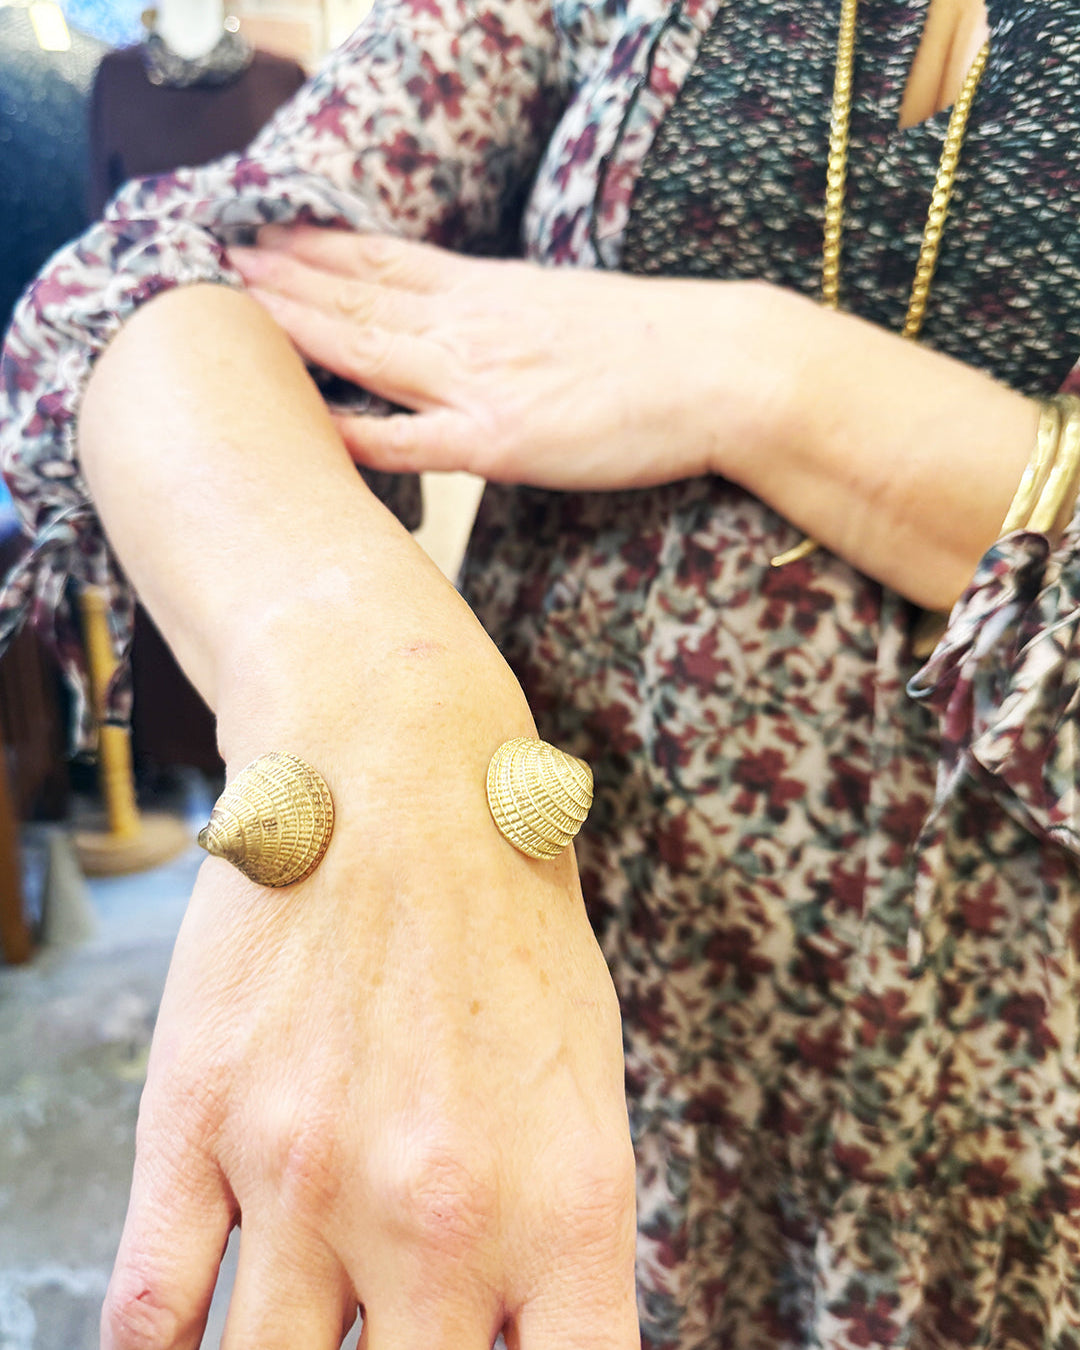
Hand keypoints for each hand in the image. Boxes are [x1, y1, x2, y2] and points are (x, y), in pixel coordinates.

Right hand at [100, 624, 637, 1349]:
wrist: (396, 770)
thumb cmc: (507, 916)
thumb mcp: (586, 1072)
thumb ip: (563, 1230)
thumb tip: (527, 1338)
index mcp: (567, 1203)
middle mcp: (438, 1215)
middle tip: (387, 1337)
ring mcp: (303, 1175)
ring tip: (307, 1326)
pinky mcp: (197, 1123)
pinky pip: (148, 1315)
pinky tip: (192, 1337)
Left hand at [229, 226, 744, 490]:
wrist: (722, 368)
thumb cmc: (659, 344)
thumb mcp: (569, 308)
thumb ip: (508, 318)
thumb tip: (472, 330)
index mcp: (491, 292)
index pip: (385, 260)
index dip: (318, 246)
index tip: (268, 229)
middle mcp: (471, 327)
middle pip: (358, 294)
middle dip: (284, 276)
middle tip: (220, 257)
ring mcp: (480, 382)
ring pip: (368, 348)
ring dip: (297, 326)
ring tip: (237, 306)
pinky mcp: (501, 441)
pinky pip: (410, 440)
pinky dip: (355, 434)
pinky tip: (306, 423)